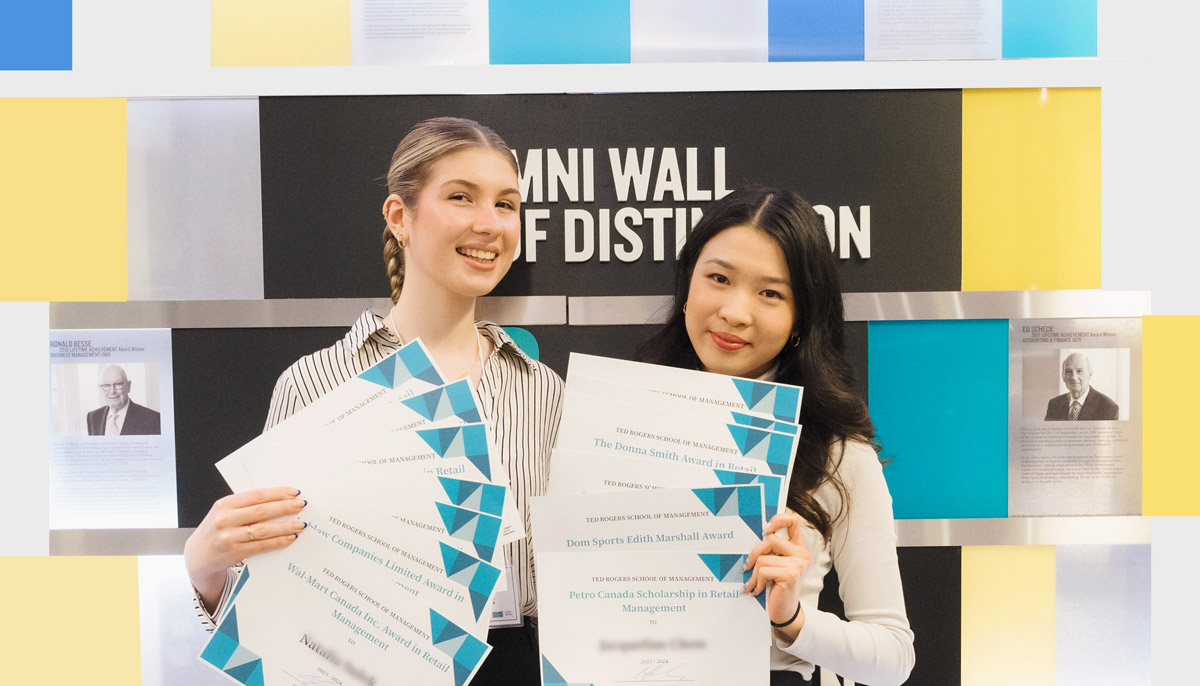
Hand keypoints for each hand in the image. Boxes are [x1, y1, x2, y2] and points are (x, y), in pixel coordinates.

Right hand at [184, 487, 307, 610]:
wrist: (197, 555)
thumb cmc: (217, 529)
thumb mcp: (225, 512)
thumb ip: (246, 505)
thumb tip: (279, 499)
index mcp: (225, 504)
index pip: (256, 495)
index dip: (277, 493)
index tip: (294, 492)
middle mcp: (225, 519)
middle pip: (262, 511)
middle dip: (285, 507)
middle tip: (302, 505)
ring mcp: (229, 537)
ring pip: (264, 529)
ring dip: (285, 526)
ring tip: (300, 524)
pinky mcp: (235, 552)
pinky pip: (262, 545)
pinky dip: (278, 541)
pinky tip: (290, 538)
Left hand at [744, 511, 812, 636]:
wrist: (784, 613)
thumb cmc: (776, 588)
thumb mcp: (774, 565)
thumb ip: (769, 551)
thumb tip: (749, 536)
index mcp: (797, 547)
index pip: (793, 520)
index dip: (778, 519)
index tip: (764, 529)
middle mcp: (801, 553)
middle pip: (770, 539)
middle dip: (754, 553)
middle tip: (747, 567)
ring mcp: (798, 564)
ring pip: (763, 557)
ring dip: (753, 573)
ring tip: (751, 584)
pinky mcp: (791, 575)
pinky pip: (764, 570)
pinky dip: (756, 581)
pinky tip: (758, 590)